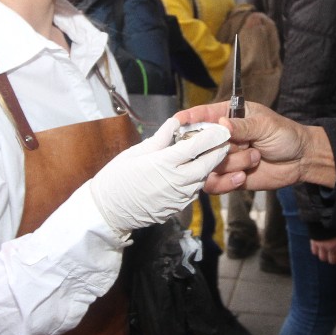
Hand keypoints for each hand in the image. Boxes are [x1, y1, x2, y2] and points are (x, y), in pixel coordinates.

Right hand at [89, 117, 230, 232]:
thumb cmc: (117, 177)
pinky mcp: (178, 207)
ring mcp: (179, 197)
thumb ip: (160, 138)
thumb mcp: (136, 152)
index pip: (196, 146)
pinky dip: (200, 179)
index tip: (221, 127)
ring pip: (203, 178)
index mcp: (165, 163)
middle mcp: (177, 181)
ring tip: (216, 153)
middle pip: (207, 163)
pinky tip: (198, 170)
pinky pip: (195, 190)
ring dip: (212, 165)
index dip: (212, 135)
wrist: (109, 211)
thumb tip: (175, 123)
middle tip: (226, 139)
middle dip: (219, 151)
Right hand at [174, 102, 332, 194]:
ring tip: (253, 159)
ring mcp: (223, 158)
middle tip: (233, 147)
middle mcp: (222, 137)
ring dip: (230, 165)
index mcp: (229, 116)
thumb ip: (242, 125)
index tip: (177, 121)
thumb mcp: (265, 125)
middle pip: (198, 144)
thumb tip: (221, 123)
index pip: (203, 115)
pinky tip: (243, 177)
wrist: (300, 161)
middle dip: (215, 148)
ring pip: (207, 166)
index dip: (189, 117)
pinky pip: (214, 184)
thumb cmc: (285, 135)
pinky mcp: (228, 177)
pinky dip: (226, 182)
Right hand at [310, 232, 335, 264]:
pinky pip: (314, 251)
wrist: (325, 214)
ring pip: (322, 258)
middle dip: (332, 259)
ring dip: (324, 256)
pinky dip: (316, 251)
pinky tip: (318, 248)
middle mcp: (332, 247)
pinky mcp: (314, 242)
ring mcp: (322, 246)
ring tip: (325, 253)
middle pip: (331, 260)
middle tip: (333, 257)